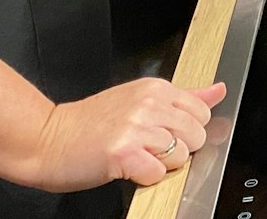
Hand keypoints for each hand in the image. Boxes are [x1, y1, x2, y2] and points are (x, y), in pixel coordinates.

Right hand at [30, 78, 226, 189]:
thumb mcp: (139, 100)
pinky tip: (126, 167)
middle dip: (177, 149)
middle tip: (148, 148)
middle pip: (196, 135)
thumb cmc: (90, 125)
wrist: (47, 140)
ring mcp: (136, 128)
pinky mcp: (124, 153)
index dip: (187, 130)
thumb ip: (184, 97)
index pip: (202, 111)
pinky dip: (144, 178)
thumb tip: (218, 90)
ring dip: (160, 164)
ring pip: (180, 155)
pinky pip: (158, 174)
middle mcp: (148, 104)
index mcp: (154, 88)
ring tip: (136, 156)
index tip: (164, 133)